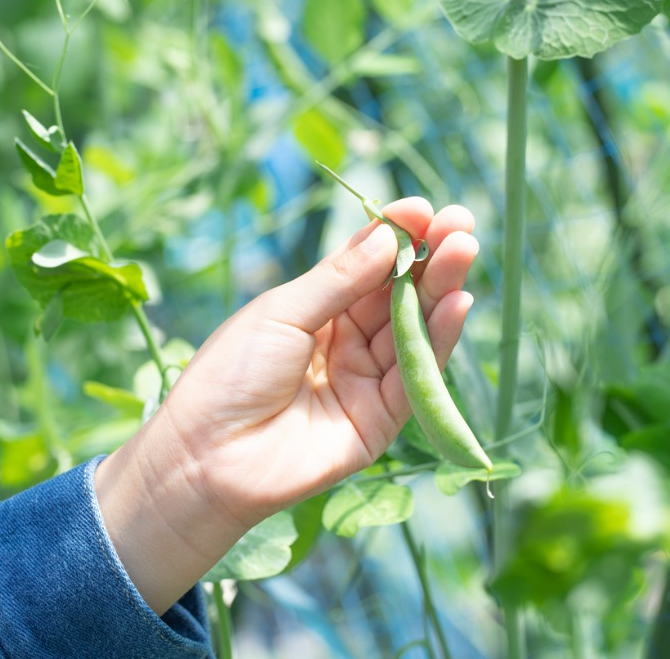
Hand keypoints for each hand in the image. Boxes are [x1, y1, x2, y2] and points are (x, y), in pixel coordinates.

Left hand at [95, 197, 476, 614]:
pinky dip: (440, 340)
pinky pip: (417, 375)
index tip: (425, 210)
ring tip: (464, 251)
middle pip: (399, 294)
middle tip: (462, 224)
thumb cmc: (229, 375)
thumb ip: (340, 279)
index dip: (396, 237)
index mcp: (316, 309)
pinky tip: (457, 304)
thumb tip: (389, 236)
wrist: (206, 458)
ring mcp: (366, 379)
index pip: (367, 265)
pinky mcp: (381, 419)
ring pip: (414, 329)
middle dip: (431, 258)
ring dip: (442, 291)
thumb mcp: (282, 312)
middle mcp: (346, 341)